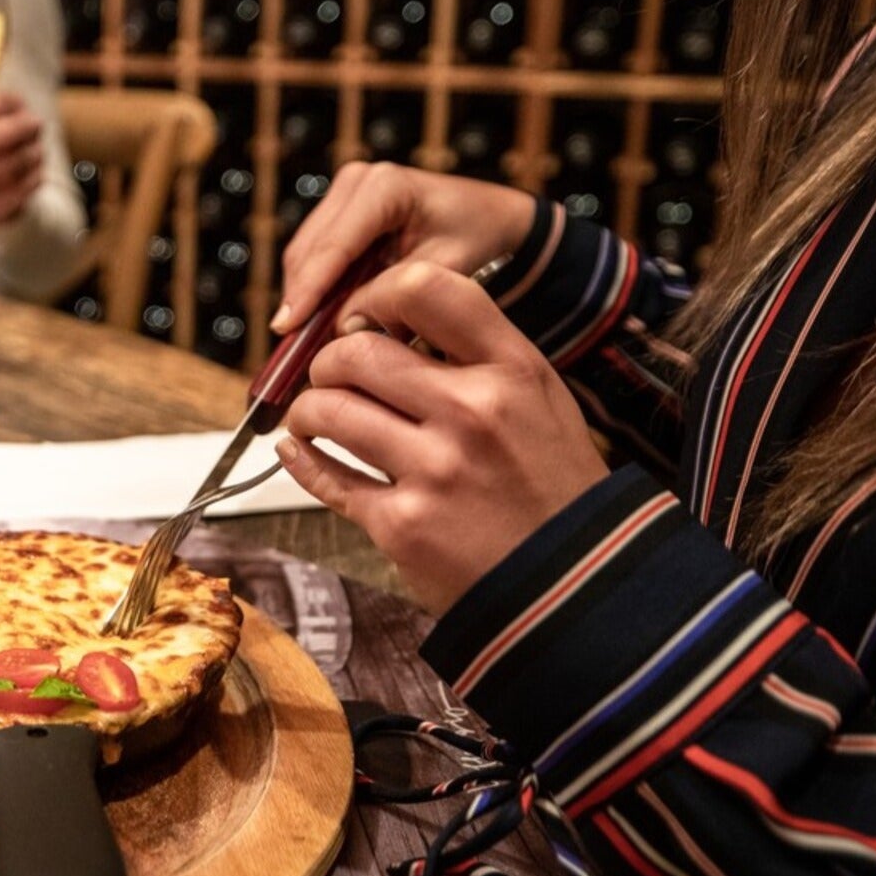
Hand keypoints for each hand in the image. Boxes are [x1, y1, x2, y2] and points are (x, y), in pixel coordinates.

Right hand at [273, 162, 534, 333]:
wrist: (490, 218)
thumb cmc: (476, 238)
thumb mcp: (445, 270)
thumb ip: (395, 296)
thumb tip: (341, 327)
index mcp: (385, 187)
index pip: (335, 246)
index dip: (308, 290)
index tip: (286, 328)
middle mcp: (357, 182)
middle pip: (309, 249)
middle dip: (300, 298)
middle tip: (293, 347)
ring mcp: (345, 193)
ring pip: (304, 253)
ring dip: (303, 296)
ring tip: (304, 340)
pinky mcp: (340, 211)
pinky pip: (314, 254)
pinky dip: (314, 288)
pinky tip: (318, 319)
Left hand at [273, 261, 609, 615]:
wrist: (575, 587)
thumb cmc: (551, 488)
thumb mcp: (539, 402)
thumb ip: (475, 357)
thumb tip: (386, 324)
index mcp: (513, 370)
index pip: (425, 288)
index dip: (373, 294)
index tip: (359, 316)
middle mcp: (473, 411)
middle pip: (357, 351)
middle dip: (327, 361)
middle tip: (329, 377)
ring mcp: (435, 470)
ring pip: (329, 410)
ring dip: (308, 410)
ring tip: (314, 417)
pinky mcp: (402, 525)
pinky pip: (325, 478)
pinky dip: (301, 460)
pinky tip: (300, 451)